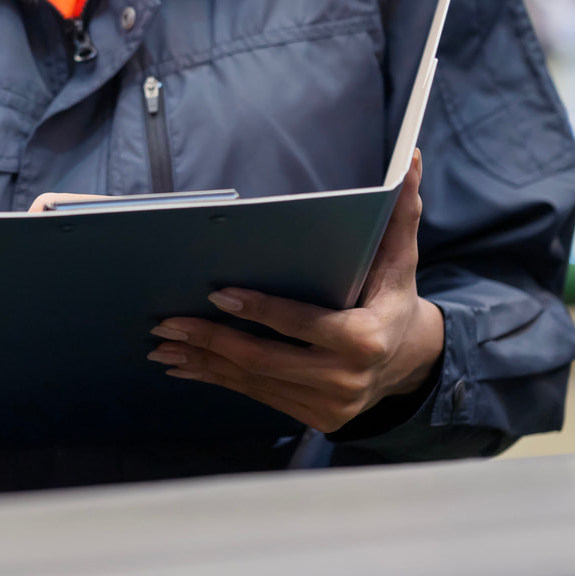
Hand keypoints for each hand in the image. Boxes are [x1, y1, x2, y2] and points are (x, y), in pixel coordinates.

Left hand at [146, 152, 443, 434]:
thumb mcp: (400, 258)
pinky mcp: (313, 418)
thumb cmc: (392, 298)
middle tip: (167, 323)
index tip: (216, 293)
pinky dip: (216, 380)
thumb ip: (402, 211)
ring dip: (203, 363)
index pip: (303, 324)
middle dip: (212, 340)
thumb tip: (412, 157)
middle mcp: (346, 379)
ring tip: (162, 345)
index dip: (260, 312)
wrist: (410, 363)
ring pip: (254, 382)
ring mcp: (328, 405)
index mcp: (366, 338)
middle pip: (266, 360)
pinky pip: (256, 397)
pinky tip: (183, 367)